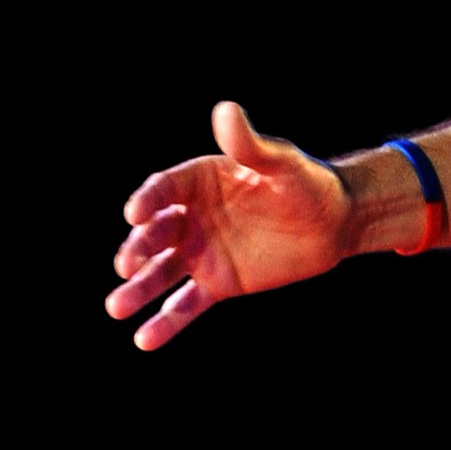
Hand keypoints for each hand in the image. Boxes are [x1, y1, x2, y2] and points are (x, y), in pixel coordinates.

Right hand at [106, 102, 352, 350]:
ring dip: (139, 289)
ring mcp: (202, 252)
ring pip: (162, 272)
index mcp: (201, 181)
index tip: (135, 213)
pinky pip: (186, 305)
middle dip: (137, 248)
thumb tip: (225, 109)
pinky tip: (143, 340)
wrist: (334, 223)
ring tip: (116, 308)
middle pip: (156, 233)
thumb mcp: (281, 162)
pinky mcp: (218, 284)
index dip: (148, 200)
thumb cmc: (307, 183)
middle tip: (127, 265)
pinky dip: (165, 322)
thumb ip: (250, 144)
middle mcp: (193, 217)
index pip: (164, 189)